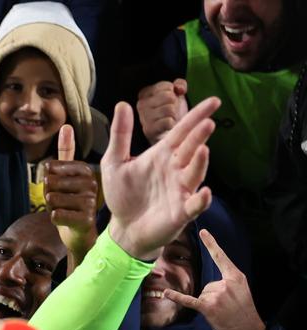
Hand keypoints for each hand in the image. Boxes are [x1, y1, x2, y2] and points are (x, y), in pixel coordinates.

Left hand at [44, 125, 99, 268]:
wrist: (80, 233)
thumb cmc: (71, 203)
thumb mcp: (66, 176)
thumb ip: (66, 152)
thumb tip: (66, 125)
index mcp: (86, 171)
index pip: (51, 169)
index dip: (48, 181)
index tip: (61, 189)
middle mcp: (92, 184)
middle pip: (50, 184)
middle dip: (48, 196)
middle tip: (62, 203)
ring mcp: (90, 202)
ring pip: (51, 199)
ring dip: (51, 208)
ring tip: (65, 211)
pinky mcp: (86, 220)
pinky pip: (55, 215)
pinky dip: (54, 219)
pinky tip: (65, 221)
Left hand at [102, 97, 218, 259]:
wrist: (123, 228)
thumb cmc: (122, 194)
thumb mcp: (115, 162)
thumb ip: (120, 135)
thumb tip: (122, 104)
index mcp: (162, 155)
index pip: (182, 131)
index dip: (197, 116)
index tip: (214, 101)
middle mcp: (175, 170)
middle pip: (191, 149)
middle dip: (199, 137)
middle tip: (207, 123)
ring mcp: (180, 190)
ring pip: (194, 174)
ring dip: (199, 163)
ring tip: (203, 150)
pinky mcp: (180, 212)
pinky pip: (194, 205)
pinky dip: (200, 199)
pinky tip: (204, 192)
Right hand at [136, 79, 188, 145]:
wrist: (171, 136)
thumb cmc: (173, 114)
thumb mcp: (177, 95)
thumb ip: (179, 85)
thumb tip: (179, 88)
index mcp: (144, 93)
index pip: (167, 86)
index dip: (174, 93)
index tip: (170, 101)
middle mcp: (140, 104)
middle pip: (168, 96)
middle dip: (175, 104)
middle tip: (171, 111)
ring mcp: (143, 118)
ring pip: (169, 109)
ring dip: (174, 114)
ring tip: (169, 119)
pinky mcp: (148, 130)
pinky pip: (168, 121)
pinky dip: (172, 125)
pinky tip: (168, 127)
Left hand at [163, 229, 268, 329]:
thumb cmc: (243, 310)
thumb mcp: (241, 290)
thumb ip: (227, 283)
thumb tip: (209, 286)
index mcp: (236, 276)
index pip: (221, 257)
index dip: (211, 243)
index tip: (202, 231)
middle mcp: (226, 283)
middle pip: (207, 283)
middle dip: (212, 296)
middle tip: (226, 306)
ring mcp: (216, 295)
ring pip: (202, 293)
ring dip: (208, 303)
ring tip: (221, 311)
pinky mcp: (207, 307)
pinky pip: (189, 300)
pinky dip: (177, 297)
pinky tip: (166, 293)